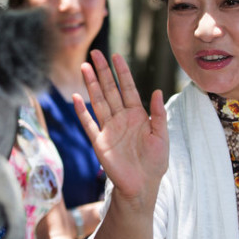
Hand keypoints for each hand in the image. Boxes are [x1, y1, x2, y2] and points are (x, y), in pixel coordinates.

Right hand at [75, 50, 168, 206]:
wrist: (143, 186)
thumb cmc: (155, 162)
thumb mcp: (162, 136)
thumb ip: (159, 114)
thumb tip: (158, 91)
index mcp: (137, 115)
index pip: (127, 88)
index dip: (122, 72)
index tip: (116, 56)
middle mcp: (121, 118)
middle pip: (110, 90)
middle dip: (103, 72)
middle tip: (95, 53)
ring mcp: (109, 129)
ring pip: (98, 102)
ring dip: (91, 85)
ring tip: (84, 67)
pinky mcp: (99, 142)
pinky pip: (89, 124)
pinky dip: (82, 112)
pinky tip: (76, 98)